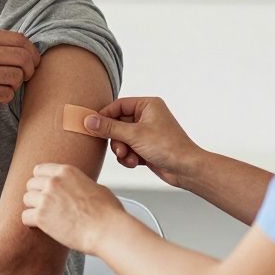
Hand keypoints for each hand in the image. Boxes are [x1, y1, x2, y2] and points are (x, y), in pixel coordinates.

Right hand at [0, 28, 40, 121]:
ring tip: (4, 85)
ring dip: (16, 84)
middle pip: (23, 57)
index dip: (32, 52)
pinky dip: (6, 96)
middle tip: (25, 76)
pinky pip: (8, 94)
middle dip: (30, 69)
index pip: (20, 39)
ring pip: (18, 77)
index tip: (32, 61)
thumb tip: (25, 46)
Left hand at [21, 164, 123, 254]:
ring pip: (26, 199)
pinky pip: (25, 217)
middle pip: (31, 184)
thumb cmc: (108, 213)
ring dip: (33, 208)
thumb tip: (80, 187)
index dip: (41, 180)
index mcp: (66, 171)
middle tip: (45, 205)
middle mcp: (53, 182)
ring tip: (45, 216)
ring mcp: (46, 198)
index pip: (40, 170)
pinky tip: (42, 226)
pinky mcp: (41, 216)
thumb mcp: (96, 187)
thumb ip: (80, 184)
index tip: (43, 189)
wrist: (107, 230)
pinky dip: (31, 223)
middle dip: (37, 194)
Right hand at [81, 97, 204, 188]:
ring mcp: (146, 132)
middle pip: (117, 124)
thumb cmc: (168, 147)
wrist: (186, 169)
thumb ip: (109, 128)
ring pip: (121, 138)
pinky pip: (127, 148)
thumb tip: (89, 120)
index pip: (117, 106)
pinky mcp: (145, 146)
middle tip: (120, 149)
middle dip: (117, 139)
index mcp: (147, 105)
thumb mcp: (134, 135)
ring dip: (122, 150)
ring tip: (129, 157)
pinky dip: (128, 156)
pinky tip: (135, 162)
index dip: (104, 116)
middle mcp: (147, 116)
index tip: (92, 126)